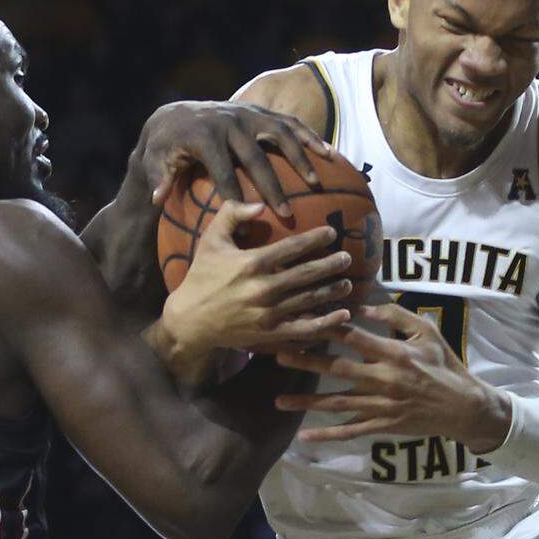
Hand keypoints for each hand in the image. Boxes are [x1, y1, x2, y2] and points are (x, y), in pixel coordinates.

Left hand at [139, 101, 331, 217]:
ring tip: (316, 184)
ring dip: (300, 159)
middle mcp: (231, 122)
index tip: (247, 220)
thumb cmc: (168, 147)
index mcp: (205, 137)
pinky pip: (292, 123)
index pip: (221, 169)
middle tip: (284, 213)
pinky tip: (332, 156)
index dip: (234, 194)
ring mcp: (250, 115)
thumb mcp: (156, 159)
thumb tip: (158, 199)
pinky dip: (312, 138)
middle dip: (271, 185)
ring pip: (281, 135)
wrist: (179, 114)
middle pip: (255, 157)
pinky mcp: (263, 112)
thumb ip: (159, 178)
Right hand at [158, 200, 353, 361]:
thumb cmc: (202, 275)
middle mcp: (264, 288)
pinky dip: (326, 323)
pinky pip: (304, 329)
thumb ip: (232, 215)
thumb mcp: (211, 240)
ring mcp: (269, 313)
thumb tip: (261, 205)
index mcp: (252, 263)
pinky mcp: (270, 333)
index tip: (332, 232)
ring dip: (332, 291)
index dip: (315, 238)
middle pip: (307, 274)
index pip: (292, 248)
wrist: (190, 319)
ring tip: (348, 283)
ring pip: (309, 300)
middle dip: (331, 265)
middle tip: (347, 258)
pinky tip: (342, 316)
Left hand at [273, 304, 511, 451]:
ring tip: (278, 400)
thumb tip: (362, 305)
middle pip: (338, 369)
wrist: (463, 407)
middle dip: (306, 361)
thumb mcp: (426, 332)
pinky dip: (327, 435)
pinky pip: (350, 431)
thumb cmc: (443, 364)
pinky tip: (303, 435)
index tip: (303, 320)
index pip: (354, 338)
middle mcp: (384, 380)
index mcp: (394, 353)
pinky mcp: (382, 425)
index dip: (327, 327)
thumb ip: (395, 315)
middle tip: (277, 355)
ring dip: (307, 401)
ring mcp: (381, 405)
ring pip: (337, 403)